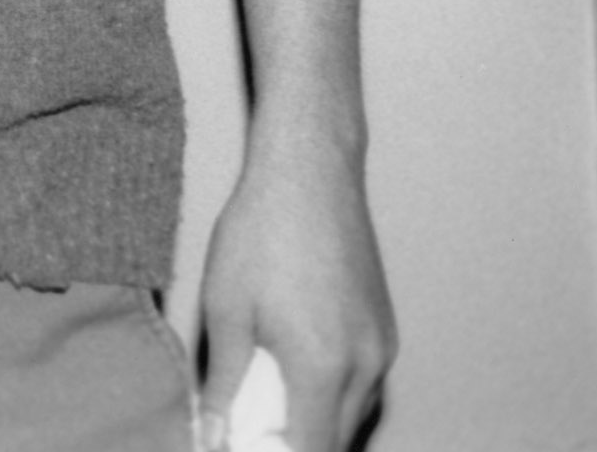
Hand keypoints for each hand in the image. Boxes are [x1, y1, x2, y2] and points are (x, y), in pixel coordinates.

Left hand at [197, 137, 395, 451]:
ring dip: (315, 425)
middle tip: (248, 432)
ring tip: (264, 410)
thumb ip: (222, 382)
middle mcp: (367, 364)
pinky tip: (294, 380)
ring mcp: (382, 346)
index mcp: (324, 367)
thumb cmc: (260, 233)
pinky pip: (363, 385)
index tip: (242, 447)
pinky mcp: (384, 327)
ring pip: (354, 416)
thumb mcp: (227, 311)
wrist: (308, 171)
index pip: (308, 451)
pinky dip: (332, 398)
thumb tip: (213, 432)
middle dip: (295, 446)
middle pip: (336, 442)